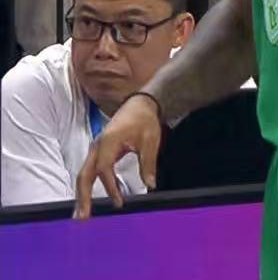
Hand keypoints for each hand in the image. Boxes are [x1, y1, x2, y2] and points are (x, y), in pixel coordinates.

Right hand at [73, 93, 162, 218]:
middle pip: (85, 175)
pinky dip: (87, 186)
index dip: (110, 187)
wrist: (140, 104)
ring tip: (81, 215)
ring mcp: (95, 149)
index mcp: (108, 141)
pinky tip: (87, 200)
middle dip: (83, 196)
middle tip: (82, 217)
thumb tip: (151, 185)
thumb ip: (148, 163)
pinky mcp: (98, 152)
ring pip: (84, 175)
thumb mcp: (150, 141)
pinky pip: (89, 171)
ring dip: (81, 194)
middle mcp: (97, 146)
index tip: (119, 202)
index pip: (104, 169)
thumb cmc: (145, 120)